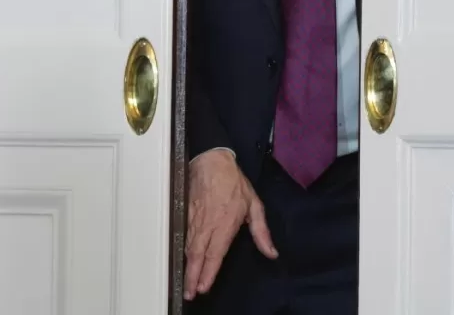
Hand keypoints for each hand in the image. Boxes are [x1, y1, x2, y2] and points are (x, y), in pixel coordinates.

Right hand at [184, 149, 277, 299]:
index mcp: (225, 222)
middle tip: (189, 292)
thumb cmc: (234, 182)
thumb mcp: (254, 204)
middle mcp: (208, 224)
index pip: (215, 252)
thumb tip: (271, 252)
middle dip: (193, 275)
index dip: (209, 271)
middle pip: (197, 254)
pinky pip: (183, 236)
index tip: (204, 286)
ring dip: (186, 266)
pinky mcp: (186, 213)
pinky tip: (182, 261)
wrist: (211, 160)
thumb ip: (261, 231)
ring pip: (188, 247)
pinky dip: (182, 251)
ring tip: (185, 283)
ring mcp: (195, 219)